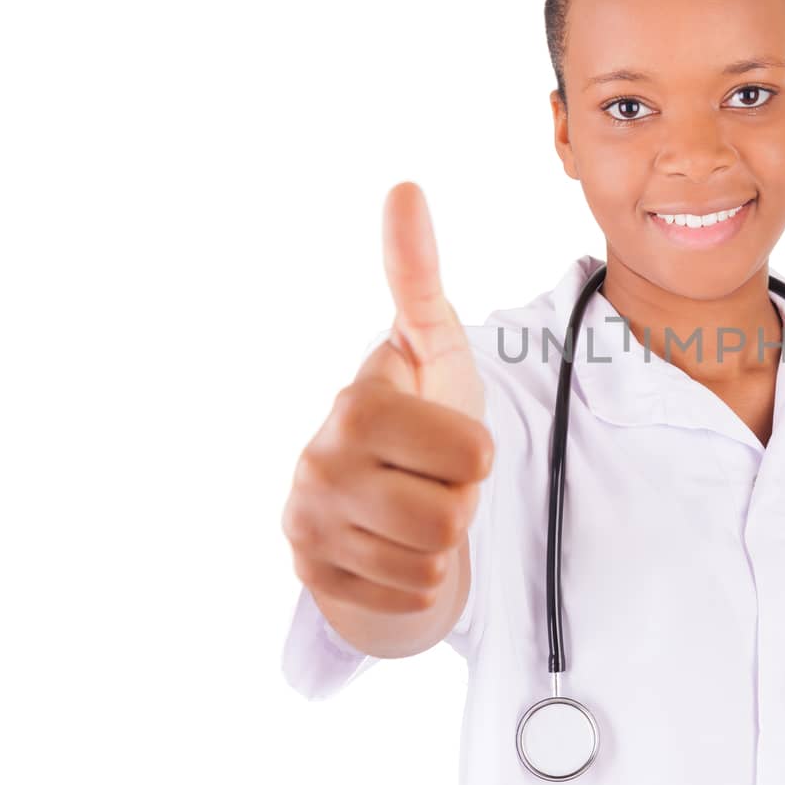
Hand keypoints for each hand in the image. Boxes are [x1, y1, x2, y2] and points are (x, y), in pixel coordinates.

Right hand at [282, 182, 493, 629]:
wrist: (377, 503)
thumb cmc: (417, 418)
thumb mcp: (431, 348)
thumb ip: (418, 275)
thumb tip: (404, 185)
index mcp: (356, 405)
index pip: (471, 455)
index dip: (475, 454)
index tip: (442, 439)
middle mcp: (319, 466)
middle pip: (452, 514)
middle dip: (459, 500)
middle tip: (429, 481)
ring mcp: (309, 527)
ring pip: (432, 561)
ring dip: (440, 543)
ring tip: (413, 512)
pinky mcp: (316, 581)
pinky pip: (410, 598)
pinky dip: (419, 583)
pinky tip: (394, 551)